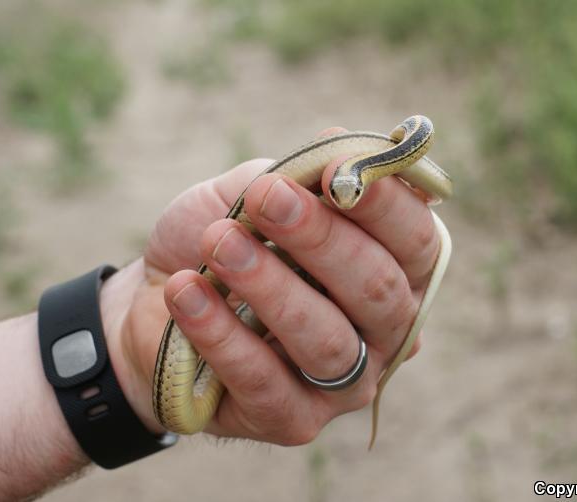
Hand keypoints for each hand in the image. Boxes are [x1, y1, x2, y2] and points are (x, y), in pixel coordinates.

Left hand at [103, 127, 440, 444]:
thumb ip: (300, 176)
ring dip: (270, 285)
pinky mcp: (295, 419)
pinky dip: (221, 333)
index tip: (334, 173)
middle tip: (266, 200)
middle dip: (322, 240)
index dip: (384, 207)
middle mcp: (386, 332)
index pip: (418, 242)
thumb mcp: (257, 193)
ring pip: (328, 339)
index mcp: (395, 270)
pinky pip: (265, 381)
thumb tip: (343, 149)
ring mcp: (347, 383)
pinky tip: (187, 291)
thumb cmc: (225, 240)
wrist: (158, 301)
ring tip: (219, 243)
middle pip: (380, 290)